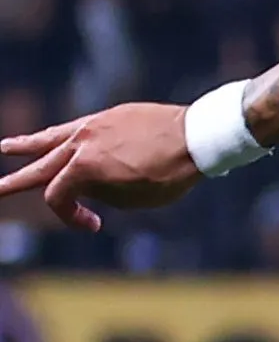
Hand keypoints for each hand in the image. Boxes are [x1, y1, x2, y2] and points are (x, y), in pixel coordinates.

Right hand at [0, 101, 199, 230]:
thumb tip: (90, 182)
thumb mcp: (133, 198)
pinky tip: (49, 136)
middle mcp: (80, 144)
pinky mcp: (107, 117)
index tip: (94, 225)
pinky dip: (57, 134)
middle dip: (14, 182)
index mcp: (84, 168)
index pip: (57, 197)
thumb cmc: (170, 174)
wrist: (197, 136)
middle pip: (39, 167)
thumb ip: (101, 192)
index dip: (70, 216)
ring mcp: (92, 127)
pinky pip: (74, 127)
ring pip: (49, 139)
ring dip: (24, 146)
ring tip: (4, 148)